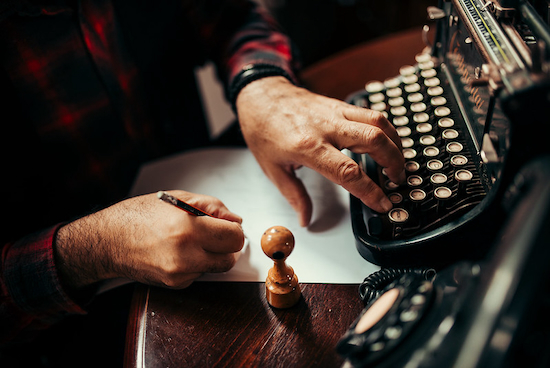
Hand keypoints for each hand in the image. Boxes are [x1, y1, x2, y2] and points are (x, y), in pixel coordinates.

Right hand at [55, 191, 244, 290]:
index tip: (226, 225)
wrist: (107, 241)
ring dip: (211, 254)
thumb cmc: (139, 215)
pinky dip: (195, 263)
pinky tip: (177, 251)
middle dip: (226, 244)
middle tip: (212, 232)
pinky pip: (199, 274)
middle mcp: (185, 254)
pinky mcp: (175, 284)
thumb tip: (235, 219)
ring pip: (216, 267)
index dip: (233, 229)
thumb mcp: (178, 198)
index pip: (234, 237)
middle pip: (230, 257)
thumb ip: (212, 207)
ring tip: (189, 240)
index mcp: (188, 227)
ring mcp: (180, 273)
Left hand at [236, 76, 404, 226]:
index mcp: (308, 147)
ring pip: (378, 123)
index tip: (382, 204)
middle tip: (396, 181)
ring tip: (397, 163)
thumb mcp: (273, 169)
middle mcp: (326, 127)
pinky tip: (387, 142)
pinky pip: (371, 113)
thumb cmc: (263, 130)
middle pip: (373, 141)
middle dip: (393, 163)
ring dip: (395, 144)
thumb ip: (295, 195)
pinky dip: (385, 129)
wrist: (261, 97)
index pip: (348, 172)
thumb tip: (305, 218)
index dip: (370, 191)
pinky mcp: (339, 105)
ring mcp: (335, 113)